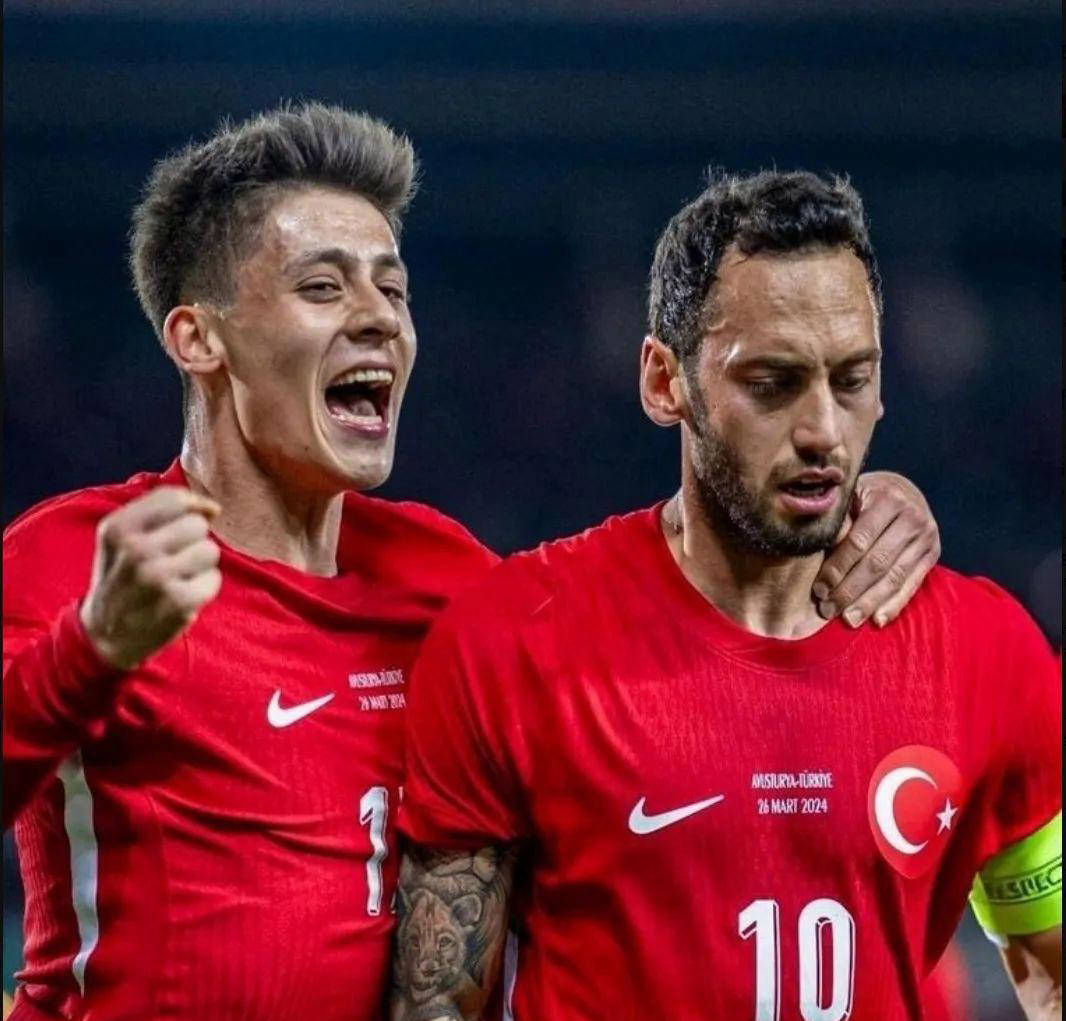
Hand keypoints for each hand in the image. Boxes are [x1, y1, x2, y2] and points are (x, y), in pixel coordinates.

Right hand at [80, 486, 221, 668]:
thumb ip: (163, 510)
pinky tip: (182, 595)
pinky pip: (214, 578)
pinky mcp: (178, 602)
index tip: (185, 524)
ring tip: (177, 577)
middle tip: (172, 559)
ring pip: (210, 550)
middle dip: (192, 540)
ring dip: (199, 564)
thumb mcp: (123, 536)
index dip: (190, 508)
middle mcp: (136, 550)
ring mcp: (157, 577)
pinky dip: (203, 587)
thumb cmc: (122, 576)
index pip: (175, 499)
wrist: (104, 634)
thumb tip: (213, 508)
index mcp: (119, 528)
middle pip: (197, 525)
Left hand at [813, 471, 939, 627]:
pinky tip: (877, 620)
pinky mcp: (932, 554)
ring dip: (869, 602)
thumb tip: (814, 547)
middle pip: (877, 563)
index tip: (819, 589)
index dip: (837, 567)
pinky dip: (895, 604)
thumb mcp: (850, 496)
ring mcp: (926, 537)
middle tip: (828, 609)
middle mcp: (912, 517)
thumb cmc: (864, 496)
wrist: (903, 490)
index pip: (858, 541)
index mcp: (887, 498)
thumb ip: (838, 519)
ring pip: (894, 577)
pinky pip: (912, 584)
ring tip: (848, 619)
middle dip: (850, 590)